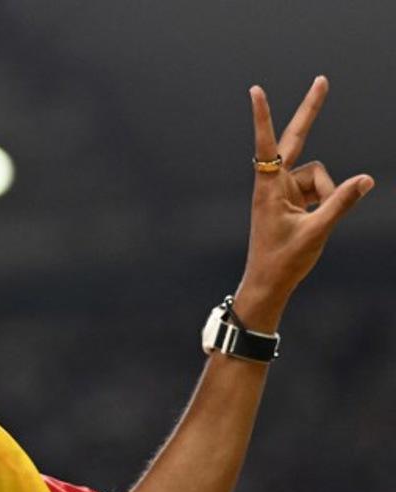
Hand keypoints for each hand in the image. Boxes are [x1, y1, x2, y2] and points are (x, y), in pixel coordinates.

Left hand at [241, 76, 373, 324]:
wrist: (269, 283)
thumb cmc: (284, 260)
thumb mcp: (317, 232)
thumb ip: (342, 203)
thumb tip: (366, 179)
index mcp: (269, 187)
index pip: (267, 144)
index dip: (264, 116)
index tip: (255, 90)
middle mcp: (274, 183)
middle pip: (296, 141)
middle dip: (311, 112)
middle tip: (322, 80)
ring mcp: (285, 190)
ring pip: (319, 176)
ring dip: (327, 195)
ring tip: (313, 224)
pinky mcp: (293, 198)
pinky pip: (320, 190)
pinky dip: (325, 203)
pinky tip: (313, 223)